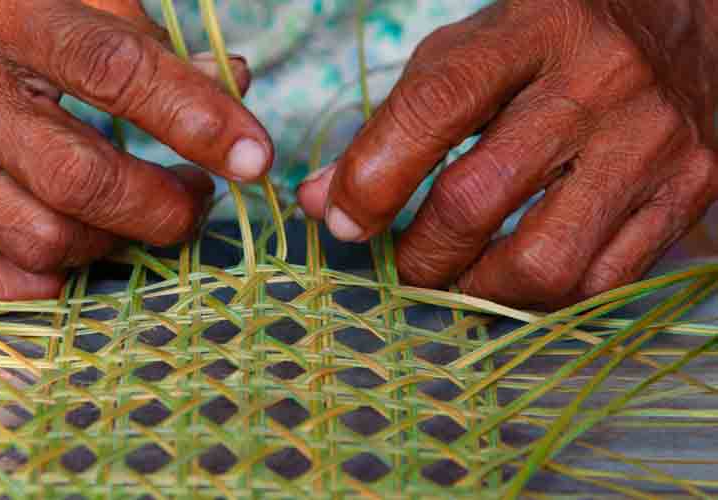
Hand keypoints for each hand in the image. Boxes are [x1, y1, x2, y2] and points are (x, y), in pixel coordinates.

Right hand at [0, 0, 271, 299]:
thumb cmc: (15, 6)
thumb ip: (160, 46)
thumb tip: (236, 92)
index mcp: (4, 10)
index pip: (115, 71)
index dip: (196, 121)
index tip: (253, 158)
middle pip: (79, 179)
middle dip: (162, 207)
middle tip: (196, 198)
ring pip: (41, 237)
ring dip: (111, 241)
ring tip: (134, 212)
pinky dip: (41, 279)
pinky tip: (69, 246)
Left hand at [299, 0, 717, 307]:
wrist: (683, 23)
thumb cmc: (553, 40)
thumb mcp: (469, 55)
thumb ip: (395, 123)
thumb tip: (322, 201)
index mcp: (531, 31)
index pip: (435, 106)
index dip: (373, 177)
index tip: (341, 221)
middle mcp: (598, 84)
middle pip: (477, 199)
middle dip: (420, 254)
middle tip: (407, 260)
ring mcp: (650, 143)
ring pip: (542, 261)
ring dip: (479, 289)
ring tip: (463, 275)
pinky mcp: (689, 190)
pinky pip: (601, 281)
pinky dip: (544, 296)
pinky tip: (522, 273)